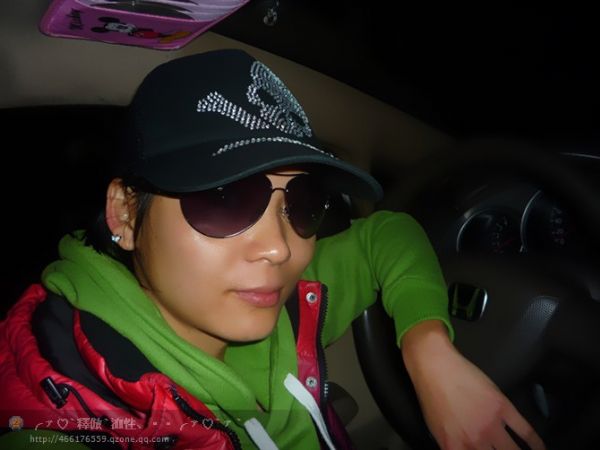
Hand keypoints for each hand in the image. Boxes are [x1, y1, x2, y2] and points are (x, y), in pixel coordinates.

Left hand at [401, 320, 545, 449]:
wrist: (435, 366)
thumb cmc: (431, 395)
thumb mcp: (436, 429)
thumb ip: (454, 447)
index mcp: (454, 447)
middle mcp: (474, 440)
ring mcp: (490, 424)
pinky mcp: (502, 406)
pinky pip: (525, 430)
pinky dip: (536, 442)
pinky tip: (540, 448)